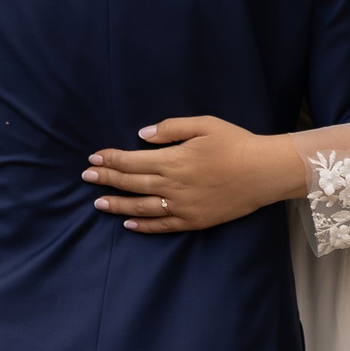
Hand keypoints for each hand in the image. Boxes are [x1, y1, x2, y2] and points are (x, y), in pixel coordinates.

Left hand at [82, 116, 307, 233]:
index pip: (132, 161)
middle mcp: (173, 185)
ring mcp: (183, 206)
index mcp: (173, 159)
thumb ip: (171, 128)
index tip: (94, 158)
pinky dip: (143, 226)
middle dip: (106, 180)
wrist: (264, 172)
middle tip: (86, 177)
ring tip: (98, 203)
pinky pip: (163, 226)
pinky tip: (128, 223)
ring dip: (117, 205)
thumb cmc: (235, 143)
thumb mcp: (204, 124)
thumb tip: (142, 135)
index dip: (110, 159)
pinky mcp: (194, 221)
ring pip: (142, 207)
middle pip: (131, 184)